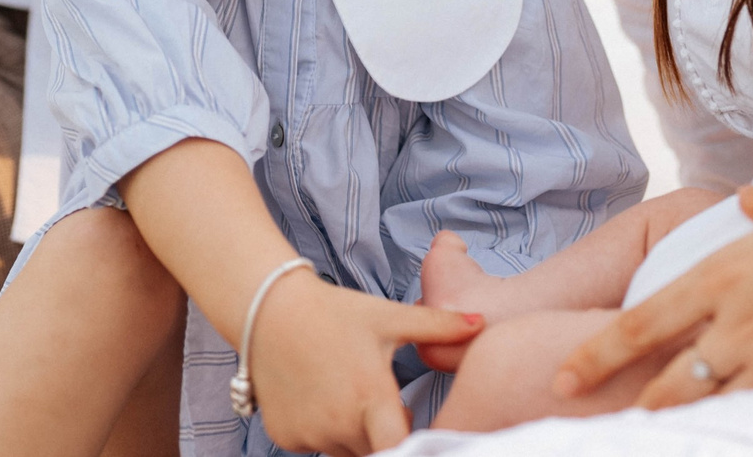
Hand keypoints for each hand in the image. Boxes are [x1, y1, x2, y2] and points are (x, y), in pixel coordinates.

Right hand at [248, 272, 482, 455]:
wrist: (270, 310)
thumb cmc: (335, 313)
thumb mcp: (388, 317)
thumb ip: (437, 325)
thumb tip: (482, 321)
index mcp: (369, 396)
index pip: (398, 449)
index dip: (413, 446)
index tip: (415, 431)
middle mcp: (338, 424)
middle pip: (376, 452)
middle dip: (386, 435)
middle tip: (384, 403)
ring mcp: (309, 434)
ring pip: (346, 453)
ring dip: (356, 436)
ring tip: (352, 393)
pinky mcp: (285, 437)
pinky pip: (316, 447)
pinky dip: (324, 433)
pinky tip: (322, 397)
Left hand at [555, 167, 752, 408]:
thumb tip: (743, 205)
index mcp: (734, 265)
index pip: (649, 318)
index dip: (600, 352)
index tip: (565, 373)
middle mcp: (749, 314)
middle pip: (673, 377)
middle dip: (633, 405)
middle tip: (600, 422)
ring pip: (717, 402)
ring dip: (685, 419)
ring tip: (653, 432)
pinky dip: (744, 422)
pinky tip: (730, 431)